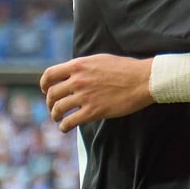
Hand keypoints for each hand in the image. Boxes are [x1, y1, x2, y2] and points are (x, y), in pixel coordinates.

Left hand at [40, 55, 155, 131]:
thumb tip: (75, 72)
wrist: (144, 80)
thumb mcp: (101, 60)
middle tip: (54, 107)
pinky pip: (70, 121)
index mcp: (78, 65)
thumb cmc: (128, 69)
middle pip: (52, 94)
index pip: (50, 75)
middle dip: (50, 102)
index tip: (46, 90)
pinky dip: (64, 127)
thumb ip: (84, 66)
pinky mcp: (93, 111)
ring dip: (55, 115)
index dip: (44, 84)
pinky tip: (65, 128)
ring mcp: (85, 96)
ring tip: (58, 118)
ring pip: (58, 108)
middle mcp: (78, 80)